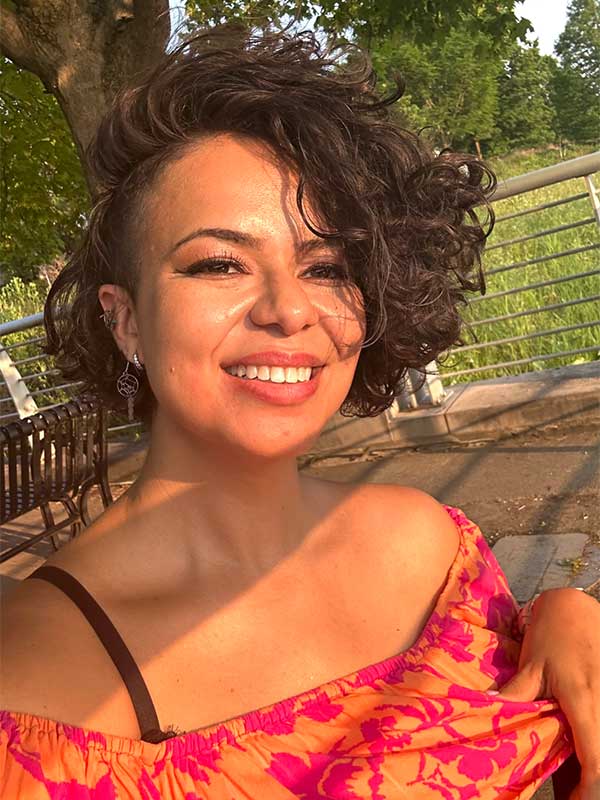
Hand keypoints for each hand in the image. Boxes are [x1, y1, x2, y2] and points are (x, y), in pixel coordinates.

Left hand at [497, 588, 599, 799]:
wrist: (576, 607)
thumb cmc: (551, 634)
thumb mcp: (531, 664)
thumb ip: (516, 692)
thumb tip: (488, 707)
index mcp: (583, 700)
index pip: (595, 759)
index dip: (589, 790)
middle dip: (591, 782)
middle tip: (573, 793)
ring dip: (594, 760)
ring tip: (578, 777)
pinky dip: (594, 740)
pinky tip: (582, 749)